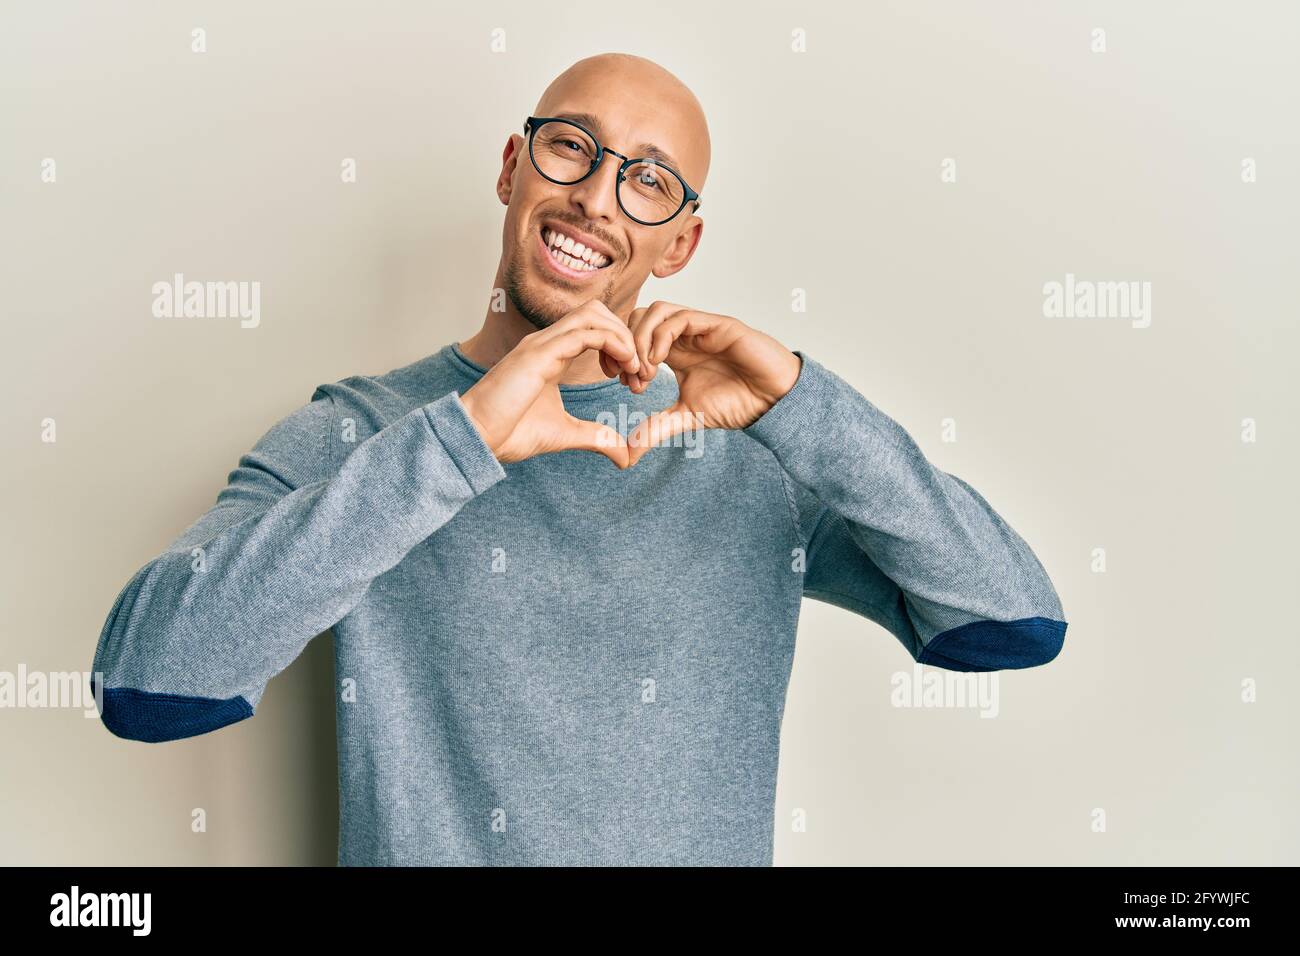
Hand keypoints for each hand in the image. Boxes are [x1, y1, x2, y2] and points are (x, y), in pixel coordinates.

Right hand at [459, 301, 640, 466]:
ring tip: (634, 368)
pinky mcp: (540, 354)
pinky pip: (586, 332)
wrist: (476, 437)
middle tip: (639, 371)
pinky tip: (624, 367)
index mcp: (551, 354)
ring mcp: (542, 344)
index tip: (633, 378)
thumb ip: (596, 438)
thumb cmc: (509, 433)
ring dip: (622, 336)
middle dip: (626, 336)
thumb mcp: (565, 435)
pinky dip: (613, 342)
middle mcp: (546, 342)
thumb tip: (625, 456)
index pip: (594, 328)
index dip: (621, 347)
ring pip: (593, 315)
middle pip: (597, 312)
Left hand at [622, 302, 800, 465]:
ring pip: (657, 311)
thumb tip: (628, 452)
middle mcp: (684, 335)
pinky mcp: (716, 324)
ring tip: (646, 371)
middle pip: (640, 318)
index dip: (623, 357)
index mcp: (675, 351)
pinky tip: (660, 362)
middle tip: (632, 377)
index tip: (626, 384)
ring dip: (642, 339)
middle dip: (627, 345)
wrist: (773, 401)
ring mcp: (700, 327)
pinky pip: (680, 318)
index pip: (635, 337)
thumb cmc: (737, 403)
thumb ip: (658, 427)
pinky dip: (661, 336)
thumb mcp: (687, 417)